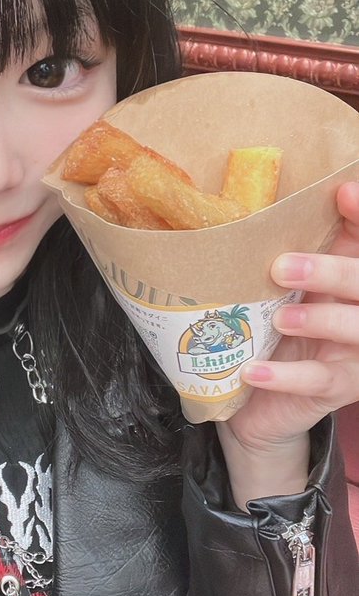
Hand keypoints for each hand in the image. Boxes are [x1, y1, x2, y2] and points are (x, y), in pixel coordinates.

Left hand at [218, 181, 358, 505]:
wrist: (260, 402)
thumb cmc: (270, 333)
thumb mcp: (274, 292)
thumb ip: (277, 256)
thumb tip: (247, 208)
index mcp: (348, 278)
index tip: (343, 193)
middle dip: (332, 271)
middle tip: (282, 268)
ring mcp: (355, 352)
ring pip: (357, 330)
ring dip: (319, 320)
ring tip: (280, 320)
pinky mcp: (337, 390)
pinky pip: (320, 381)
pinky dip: (286, 377)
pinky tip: (253, 370)